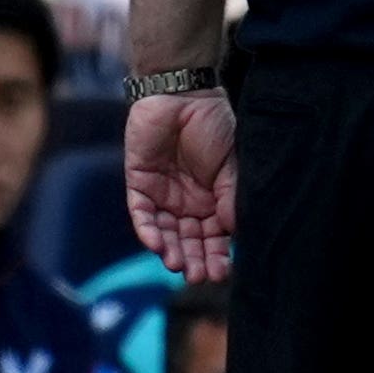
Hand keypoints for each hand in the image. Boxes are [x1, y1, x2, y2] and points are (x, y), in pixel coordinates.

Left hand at [125, 90, 236, 283]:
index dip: (218, 254)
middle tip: (197, 277)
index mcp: (213, 198)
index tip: (222, 272)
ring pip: (165, 233)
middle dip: (194, 259)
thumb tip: (235, 231)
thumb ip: (230, 196)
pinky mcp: (139, 186)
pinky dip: (148, 231)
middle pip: (189, 239)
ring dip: (171, 251)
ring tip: (178, 266)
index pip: (215, 234)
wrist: (182, 95)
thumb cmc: (213, 125)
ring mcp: (163, 196)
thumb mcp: (231, 163)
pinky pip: (141, 215)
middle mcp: (188, 202)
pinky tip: (157, 245)